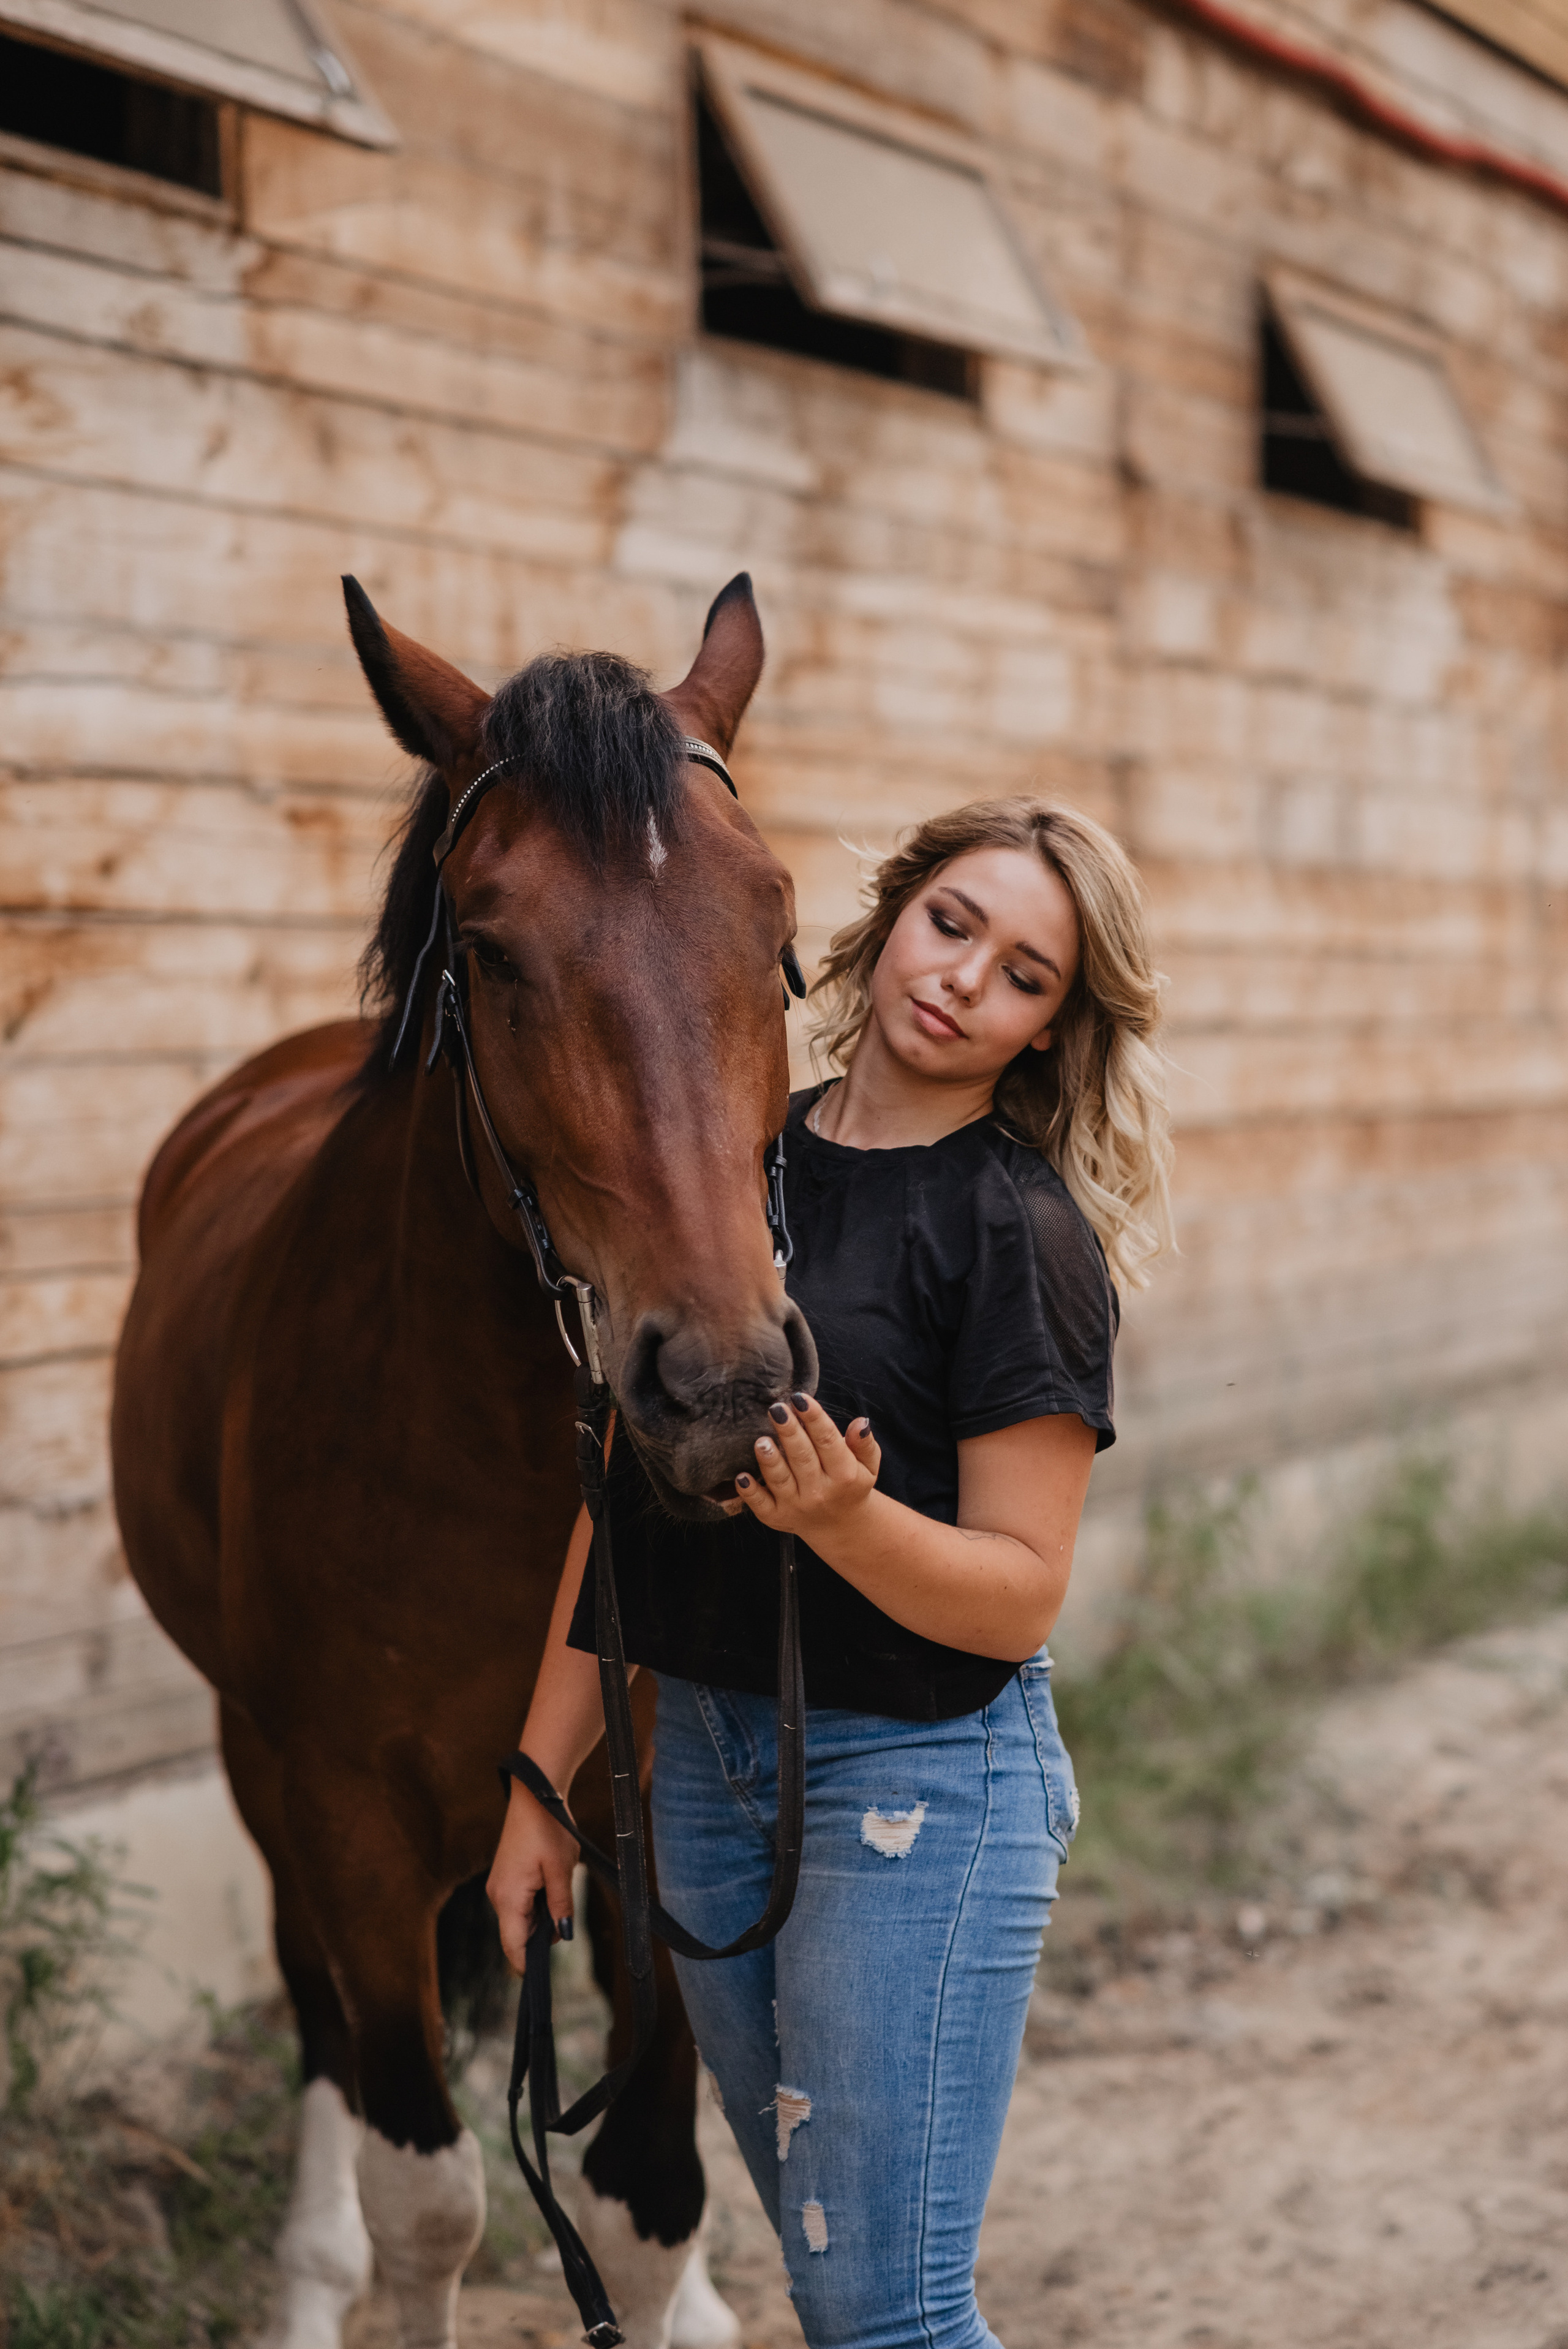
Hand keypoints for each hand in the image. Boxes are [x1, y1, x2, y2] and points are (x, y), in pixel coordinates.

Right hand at [486, 1773, 580, 1972]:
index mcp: (508, 1898)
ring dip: (541, 1914)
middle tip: (563, 1910)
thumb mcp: (561, 1869)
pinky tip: (550, 1878)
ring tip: (557, 1883)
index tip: (544, 1978)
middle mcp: (497, 1896)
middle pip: (518, 1935)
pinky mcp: (505, 1877)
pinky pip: (520, 1902)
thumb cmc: (548, 1828)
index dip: (528, 1965)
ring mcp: (499, 1886)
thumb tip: (563, 1936)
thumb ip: (561, 1906)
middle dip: (542, 1934)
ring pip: (520, 1918)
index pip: (513, 1947)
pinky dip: (536, 1902)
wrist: (534, 1793)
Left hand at [737, 1393, 881, 1544]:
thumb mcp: (868, 1466)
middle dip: (789, 1432)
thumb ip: (864, 1444)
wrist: (841, 1527)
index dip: (814, 1419)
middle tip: (776, 1409)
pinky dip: (750, 1493)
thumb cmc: (851, 1485)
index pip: (828, 1442)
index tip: (801, 1399)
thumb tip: (859, 1422)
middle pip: (802, 1457)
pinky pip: (761, 1506)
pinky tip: (741, 1477)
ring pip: (781, 1481)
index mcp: (844, 1475)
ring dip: (769, 1460)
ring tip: (761, 1440)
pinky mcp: (777, 1517)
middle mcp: (820, 1492)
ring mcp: (797, 1506)